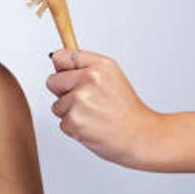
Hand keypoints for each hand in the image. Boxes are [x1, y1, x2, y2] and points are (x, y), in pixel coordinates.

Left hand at [46, 49, 164, 168]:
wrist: (142, 137)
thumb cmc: (127, 110)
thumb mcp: (111, 76)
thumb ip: (84, 66)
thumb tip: (56, 60)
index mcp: (99, 65)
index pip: (61, 57)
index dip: (63, 69)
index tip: (72, 76)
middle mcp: (89, 79)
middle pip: (52, 81)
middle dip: (64, 92)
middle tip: (88, 101)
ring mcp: (80, 100)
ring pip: (57, 105)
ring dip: (71, 113)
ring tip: (94, 115)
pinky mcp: (74, 120)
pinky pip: (62, 122)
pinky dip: (74, 128)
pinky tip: (93, 126)